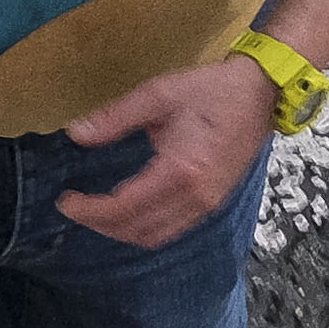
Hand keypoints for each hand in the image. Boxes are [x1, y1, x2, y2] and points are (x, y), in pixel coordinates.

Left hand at [53, 53, 280, 246]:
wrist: (262, 93)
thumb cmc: (214, 90)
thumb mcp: (159, 94)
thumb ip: (115, 117)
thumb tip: (77, 134)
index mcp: (180, 170)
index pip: (124, 208)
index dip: (90, 211)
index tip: (66, 201)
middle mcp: (196, 196)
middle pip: (137, 231)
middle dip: (101, 225)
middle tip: (76, 207)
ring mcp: (208, 204)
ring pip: (155, 237)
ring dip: (122, 232)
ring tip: (98, 212)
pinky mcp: (213, 203)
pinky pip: (173, 231)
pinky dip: (145, 229)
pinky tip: (129, 212)